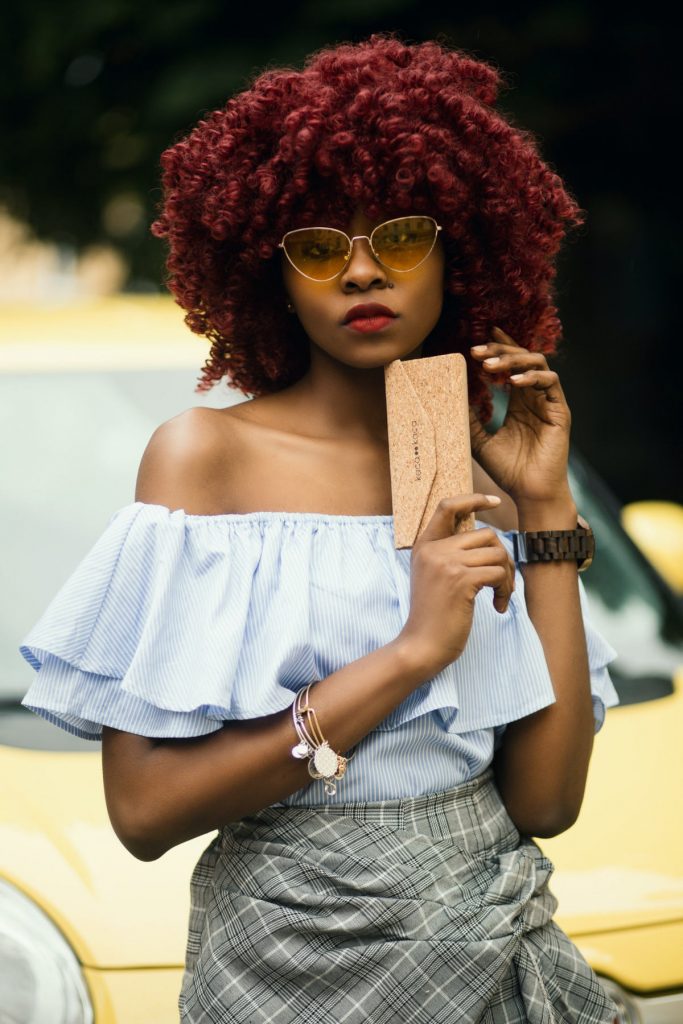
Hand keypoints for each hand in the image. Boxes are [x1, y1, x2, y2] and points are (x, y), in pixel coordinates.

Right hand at [397, 494, 515, 676]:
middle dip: (503, 558)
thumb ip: (450, 556)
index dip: (473, 499)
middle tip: (502, 583)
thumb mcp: (434, 578)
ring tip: (500, 597)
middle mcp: (434, 550)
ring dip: (507, 577)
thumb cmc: (433, 617)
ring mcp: (447, 563)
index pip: (447, 507)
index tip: (493, 501)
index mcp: (424, 546)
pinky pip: (499, 572)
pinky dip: (505, 590)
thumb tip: (489, 540)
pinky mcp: (462, 580)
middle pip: (486, 535)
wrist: (421, 646)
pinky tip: (498, 607)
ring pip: (497, 553)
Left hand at [469, 326, 571, 504]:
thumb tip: (451, 398)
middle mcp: (535, 397)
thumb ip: (470, 420)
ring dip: (513, 360)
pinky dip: (531, 377)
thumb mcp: (480, 442)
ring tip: (489, 366)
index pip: (512, 365)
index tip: (478, 340)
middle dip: (499, 351)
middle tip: (476, 352)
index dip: (499, 348)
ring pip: (537, 363)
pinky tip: (512, 383)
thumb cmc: (508, 471)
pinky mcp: (560, 410)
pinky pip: (550, 382)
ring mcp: (549, 402)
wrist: (530, 493)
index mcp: (519, 402)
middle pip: (522, 358)